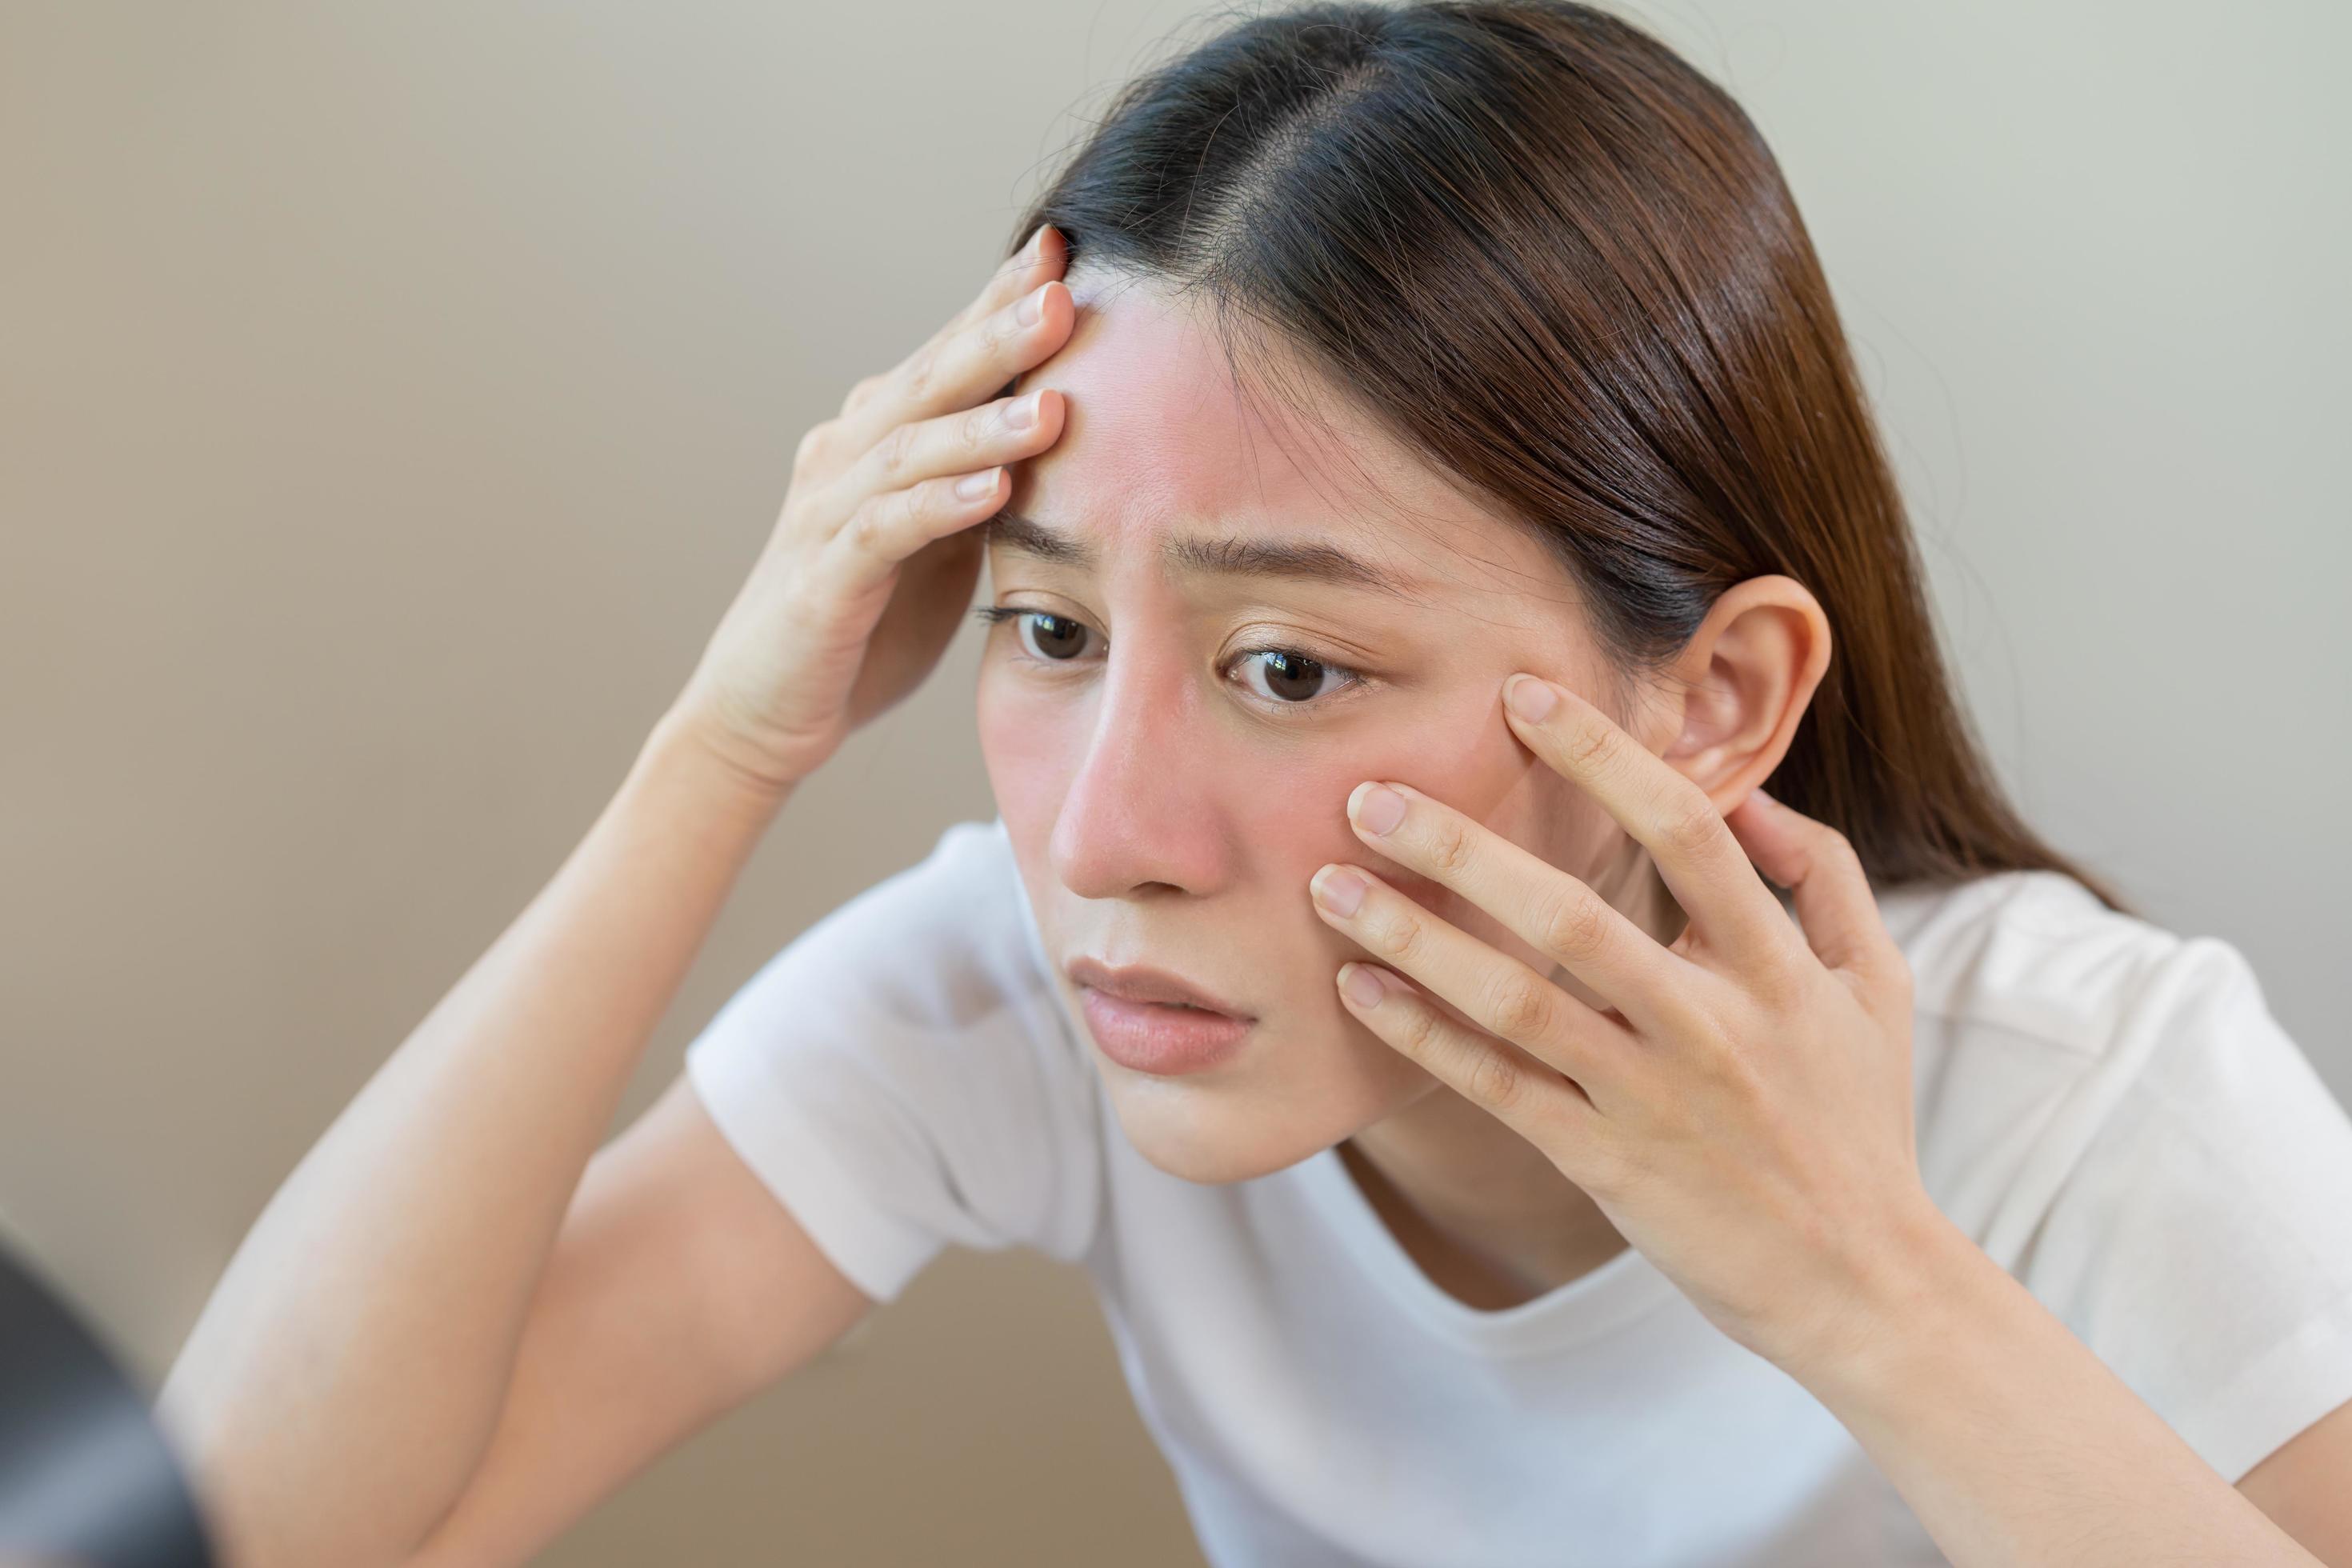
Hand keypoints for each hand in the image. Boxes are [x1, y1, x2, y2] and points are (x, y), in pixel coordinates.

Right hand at [669, 224, 1074, 793]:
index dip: (1000, 300)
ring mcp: (828, 512)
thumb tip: (1068, 432)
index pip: (950, 355)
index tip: (1067, 250)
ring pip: (912, 448)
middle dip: (998, 332)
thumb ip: (985, 480)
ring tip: (1055, 404)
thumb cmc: (866, 626)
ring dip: (984, 424)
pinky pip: (887, 530)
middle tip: (1064, 291)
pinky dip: (942, 507)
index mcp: (880, 438)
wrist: (767, 712)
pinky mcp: (824, 579)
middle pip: (932, 379)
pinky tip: (996, 492)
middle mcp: (847, 455)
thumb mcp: (942, 541)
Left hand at [1307, 672, 1935, 1379]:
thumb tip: (1751, 794)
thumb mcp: (1879, 988)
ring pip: (1518, 1006)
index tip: (1523, 693)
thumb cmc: (1860, 1123)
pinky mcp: (1609, 1165)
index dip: (1604, 755)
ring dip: (1415, 941)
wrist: (1861, 1284)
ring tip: (1329, 887)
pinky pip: (1501, 1093)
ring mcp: (1654, 1099)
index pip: (1687, 832)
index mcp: (1778, 967)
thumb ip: (1823, 878)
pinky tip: (1361, 990)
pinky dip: (1426, 1040)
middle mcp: (1712, 1026)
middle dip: (1462, 847)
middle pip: (1573, 917)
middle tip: (1369, 795)